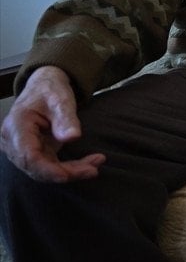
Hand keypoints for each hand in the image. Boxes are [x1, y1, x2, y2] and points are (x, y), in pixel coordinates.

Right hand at [0, 66, 104, 182]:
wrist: (44, 86)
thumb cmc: (50, 89)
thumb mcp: (61, 98)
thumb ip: (65, 117)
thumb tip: (72, 138)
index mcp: (16, 126)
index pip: (28, 156)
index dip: (47, 170)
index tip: (68, 175)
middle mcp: (14, 142)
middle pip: (36, 167)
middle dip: (65, 172)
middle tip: (93, 169)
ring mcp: (22, 149)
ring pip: (44, 170)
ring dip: (70, 172)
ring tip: (96, 163)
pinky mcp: (34, 152)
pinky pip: (50, 166)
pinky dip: (69, 167)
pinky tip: (89, 164)